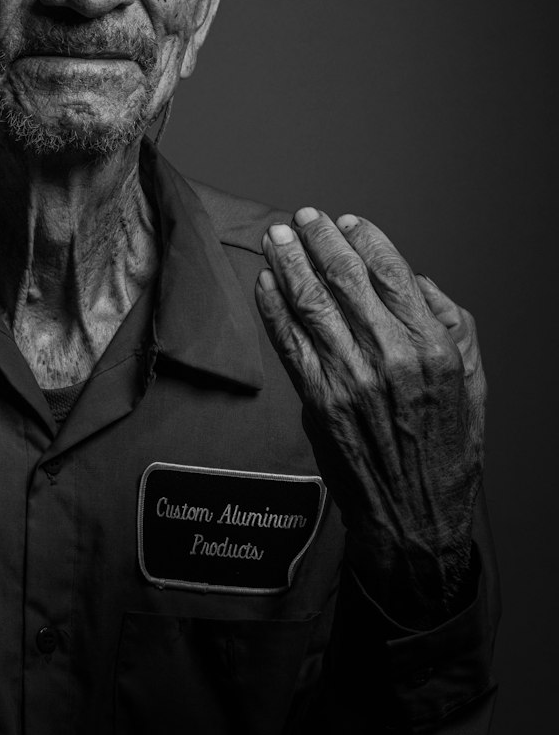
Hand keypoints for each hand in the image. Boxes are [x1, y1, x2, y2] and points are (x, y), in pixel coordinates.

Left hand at [254, 208, 484, 626]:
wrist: (414, 517)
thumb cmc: (443, 452)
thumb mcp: (471, 385)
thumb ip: (452, 328)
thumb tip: (420, 284)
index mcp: (432, 348)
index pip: (393, 274)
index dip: (366, 240)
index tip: (348, 221)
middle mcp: (390, 357)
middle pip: (345, 280)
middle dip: (319, 240)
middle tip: (302, 217)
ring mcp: (349, 378)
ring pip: (311, 303)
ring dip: (288, 263)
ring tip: (276, 237)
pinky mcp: (316, 400)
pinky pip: (288, 342)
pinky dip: (272, 309)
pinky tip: (263, 284)